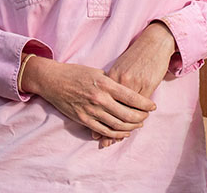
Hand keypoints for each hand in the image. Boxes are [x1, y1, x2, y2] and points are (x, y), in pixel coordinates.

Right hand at [21, 56, 155, 142]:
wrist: (52, 80)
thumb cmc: (76, 73)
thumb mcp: (97, 71)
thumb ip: (112, 81)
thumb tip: (129, 90)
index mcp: (105, 83)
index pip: (131, 97)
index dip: (145, 104)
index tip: (153, 106)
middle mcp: (100, 98)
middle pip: (127, 114)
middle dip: (141, 117)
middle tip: (146, 116)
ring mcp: (91, 111)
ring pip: (117, 125)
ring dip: (131, 127)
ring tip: (138, 124)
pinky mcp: (83, 120)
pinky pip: (104, 131)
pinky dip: (116, 134)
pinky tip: (124, 132)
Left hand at [95, 21, 176, 146]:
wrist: (152, 44)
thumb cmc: (132, 59)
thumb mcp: (116, 72)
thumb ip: (108, 89)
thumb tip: (99, 109)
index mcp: (106, 80)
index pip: (100, 107)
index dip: (100, 124)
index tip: (100, 137)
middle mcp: (116, 83)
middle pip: (112, 113)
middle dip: (112, 130)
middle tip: (113, 141)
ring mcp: (130, 83)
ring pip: (126, 111)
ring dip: (127, 125)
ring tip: (128, 131)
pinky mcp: (144, 83)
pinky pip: (139, 105)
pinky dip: (138, 114)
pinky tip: (139, 119)